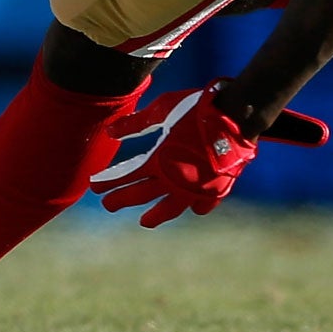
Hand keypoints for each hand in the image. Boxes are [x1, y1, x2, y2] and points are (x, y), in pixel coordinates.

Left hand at [89, 81, 327, 227]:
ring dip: (155, 216)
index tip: (95, 186)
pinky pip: (201, 205)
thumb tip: (110, 132)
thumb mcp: (163, 110)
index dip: (109, 182)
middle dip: (122, 200)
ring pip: (171, 209)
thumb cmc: (198, 109)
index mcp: (159, 162)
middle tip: (108, 205)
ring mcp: (196, 189)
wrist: (237, 117)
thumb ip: (136, 123)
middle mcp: (175, 181)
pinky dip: (194, 207)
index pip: (127, 177)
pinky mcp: (216, 190)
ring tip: (145, 222)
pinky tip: (191, 208)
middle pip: (142, 196)